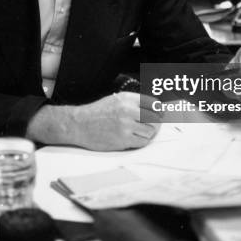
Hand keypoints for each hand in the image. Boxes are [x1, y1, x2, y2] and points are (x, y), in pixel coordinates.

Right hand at [26, 92, 160, 150]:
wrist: (79, 124)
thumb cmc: (97, 112)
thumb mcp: (115, 99)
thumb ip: (133, 102)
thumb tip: (153, 109)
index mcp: (126, 98)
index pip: (154, 104)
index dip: (160, 110)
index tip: (161, 114)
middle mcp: (127, 110)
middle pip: (155, 118)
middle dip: (157, 123)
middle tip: (154, 125)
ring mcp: (125, 126)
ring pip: (150, 131)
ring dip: (149, 133)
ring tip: (144, 132)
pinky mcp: (123, 140)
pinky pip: (142, 142)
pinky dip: (142, 141)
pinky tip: (136, 138)